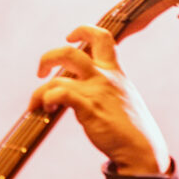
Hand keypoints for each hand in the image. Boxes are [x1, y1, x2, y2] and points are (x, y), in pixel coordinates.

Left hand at [29, 24, 169, 174]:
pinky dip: (46, 100)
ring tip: (38, 105)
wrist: (141, 148)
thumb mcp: (121, 97)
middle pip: (68, 53)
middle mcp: (105, 77)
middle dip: (47, 58)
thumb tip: (78, 91)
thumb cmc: (130, 128)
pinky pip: (60, 95)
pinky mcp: (89, 108)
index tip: (69, 37)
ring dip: (39, 92)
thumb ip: (103, 88)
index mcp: (114, 71)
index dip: (83, 30)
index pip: (102, 37)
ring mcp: (96, 91)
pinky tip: (46, 110)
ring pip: (57, 80)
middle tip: (40, 73)